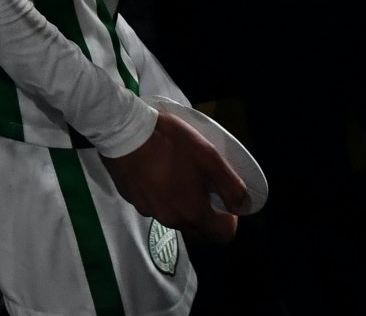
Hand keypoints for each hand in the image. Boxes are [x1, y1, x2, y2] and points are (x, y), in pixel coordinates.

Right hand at [102, 112, 246, 242]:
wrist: (124, 131)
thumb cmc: (171, 144)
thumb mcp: (211, 158)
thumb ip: (232, 187)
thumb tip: (241, 207)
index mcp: (193, 213)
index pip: (223, 235)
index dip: (230, 219)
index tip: (222, 197)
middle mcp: (171, 219)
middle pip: (197, 227)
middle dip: (203, 211)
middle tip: (199, 182)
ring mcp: (147, 210)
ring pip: (173, 215)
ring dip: (179, 202)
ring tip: (174, 173)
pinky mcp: (130, 198)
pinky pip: (152, 204)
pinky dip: (158, 193)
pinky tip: (153, 170)